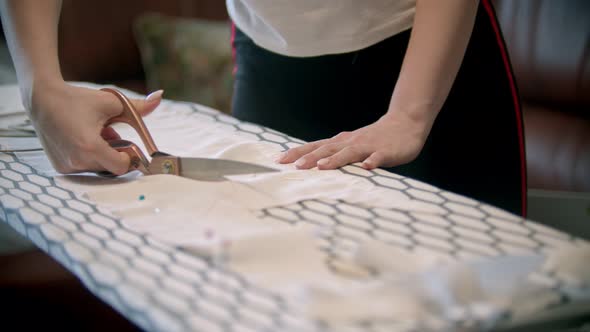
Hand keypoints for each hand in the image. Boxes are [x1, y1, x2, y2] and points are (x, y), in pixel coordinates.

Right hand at [28, 81, 162, 174]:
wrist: (42, 100)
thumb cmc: (78, 100)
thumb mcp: (111, 102)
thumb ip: (138, 106)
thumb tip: (160, 96)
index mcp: (90, 147)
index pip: (121, 167)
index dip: (130, 157)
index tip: (129, 145)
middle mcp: (76, 161)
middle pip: (111, 167)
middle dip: (116, 152)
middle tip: (109, 133)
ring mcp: (66, 167)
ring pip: (99, 168)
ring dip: (103, 154)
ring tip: (94, 134)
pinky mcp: (60, 167)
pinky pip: (85, 168)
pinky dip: (89, 156)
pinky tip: (83, 140)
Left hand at [276, 111, 432, 169]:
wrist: (405, 124)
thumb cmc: (374, 138)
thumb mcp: (351, 145)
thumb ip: (335, 154)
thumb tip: (312, 166)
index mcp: (341, 142)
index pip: (315, 147)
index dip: (298, 153)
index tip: (280, 160)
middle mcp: (351, 142)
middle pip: (327, 149)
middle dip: (310, 158)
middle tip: (294, 167)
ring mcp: (368, 146)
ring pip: (349, 153)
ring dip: (336, 160)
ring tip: (322, 167)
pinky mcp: (385, 151)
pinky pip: (378, 157)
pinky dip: (371, 161)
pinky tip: (366, 167)